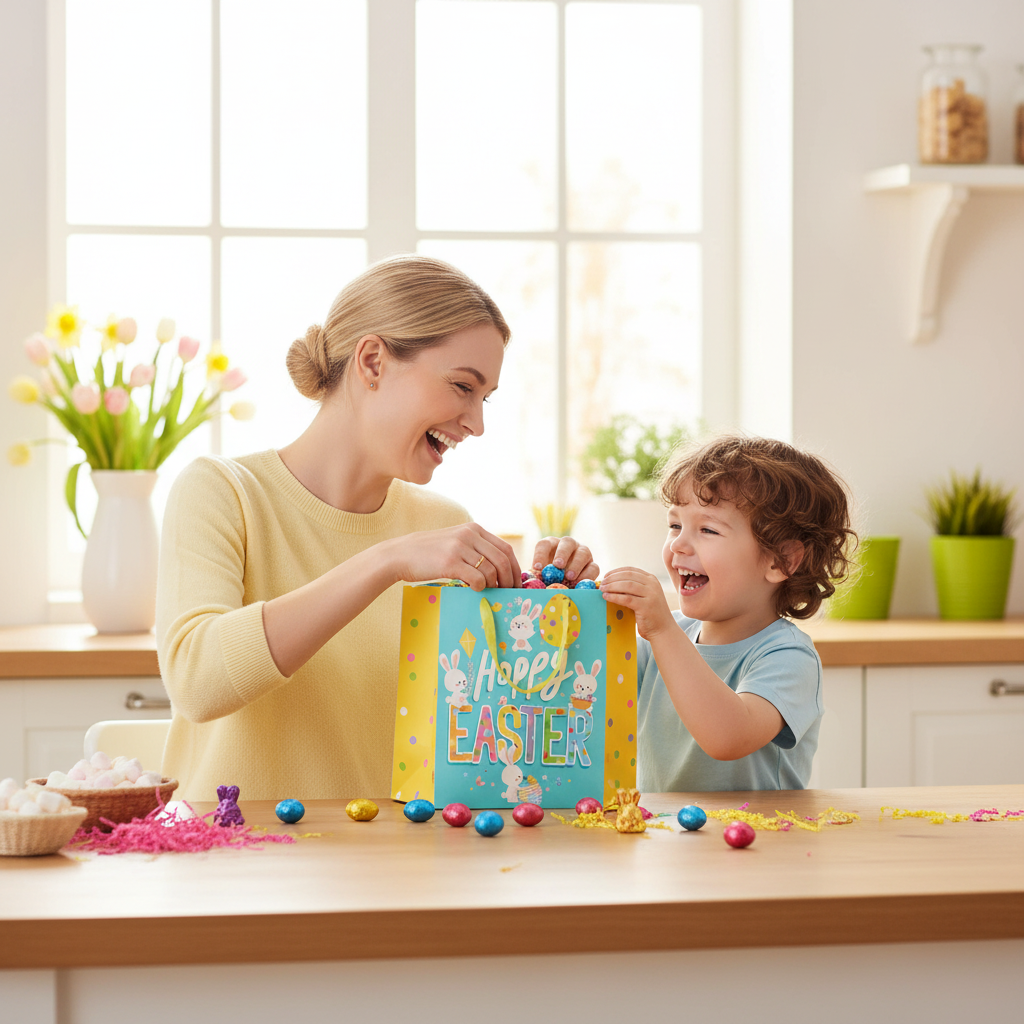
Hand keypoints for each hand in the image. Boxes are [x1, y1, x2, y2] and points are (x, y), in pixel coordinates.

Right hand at [385, 523, 521, 590]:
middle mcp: (469, 535)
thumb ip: (476, 548)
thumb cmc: (430, 553)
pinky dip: (480, 587)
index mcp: (474, 529)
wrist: (401, 554)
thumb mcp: (456, 541)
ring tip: (489, 593)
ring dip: (493, 585)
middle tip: (508, 593)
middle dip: (509, 579)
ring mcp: (459, 548)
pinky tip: (474, 590)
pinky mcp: (450, 562)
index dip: (514, 568)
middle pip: (502, 559)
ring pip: (491, 570)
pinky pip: (476, 578)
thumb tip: (500, 570)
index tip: (516, 583)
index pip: (505, 549)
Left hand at [531, 536, 597, 583]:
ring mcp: (582, 553)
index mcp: (551, 545)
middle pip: (567, 542)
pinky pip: (594, 567)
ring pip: (583, 552)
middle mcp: (568, 545)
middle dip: (562, 553)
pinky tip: (580, 583)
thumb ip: (536, 578)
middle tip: (558, 565)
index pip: (544, 545)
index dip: (540, 555)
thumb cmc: (550, 579)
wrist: (566, 585)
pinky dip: (588, 575)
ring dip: (576, 564)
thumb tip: (529, 585)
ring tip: (569, 576)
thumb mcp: (541, 577)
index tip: (537, 568)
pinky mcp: (592, 565)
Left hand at [599, 566, 675, 639]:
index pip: (631, 570)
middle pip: (628, 576)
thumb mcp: (643, 596)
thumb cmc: (650, 614)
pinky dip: (614, 596)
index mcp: (652, 580)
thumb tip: (610, 584)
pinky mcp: (646, 606)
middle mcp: (652, 585)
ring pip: (627, 585)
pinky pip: (626, 598)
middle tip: (601, 583)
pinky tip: (606, 597)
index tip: (606, 576)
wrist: (663, 630)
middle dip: (612, 578)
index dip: (616, 572)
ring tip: (602, 590)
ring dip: (612, 586)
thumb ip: (632, 589)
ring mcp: (651, 595)